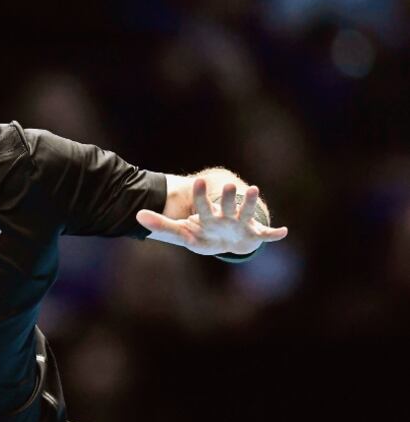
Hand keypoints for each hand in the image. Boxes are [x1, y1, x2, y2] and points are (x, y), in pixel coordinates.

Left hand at [135, 179, 287, 255]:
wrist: (225, 241)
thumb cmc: (202, 234)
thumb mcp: (181, 234)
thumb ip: (160, 225)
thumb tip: (136, 215)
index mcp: (206, 217)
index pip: (202, 205)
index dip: (201, 196)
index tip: (199, 181)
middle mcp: (225, 218)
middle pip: (226, 206)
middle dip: (229, 197)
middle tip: (231, 184)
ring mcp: (240, 225)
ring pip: (246, 214)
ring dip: (250, 203)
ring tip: (255, 189)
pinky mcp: (254, 235)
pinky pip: (265, 235)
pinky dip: (274, 234)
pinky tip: (284, 232)